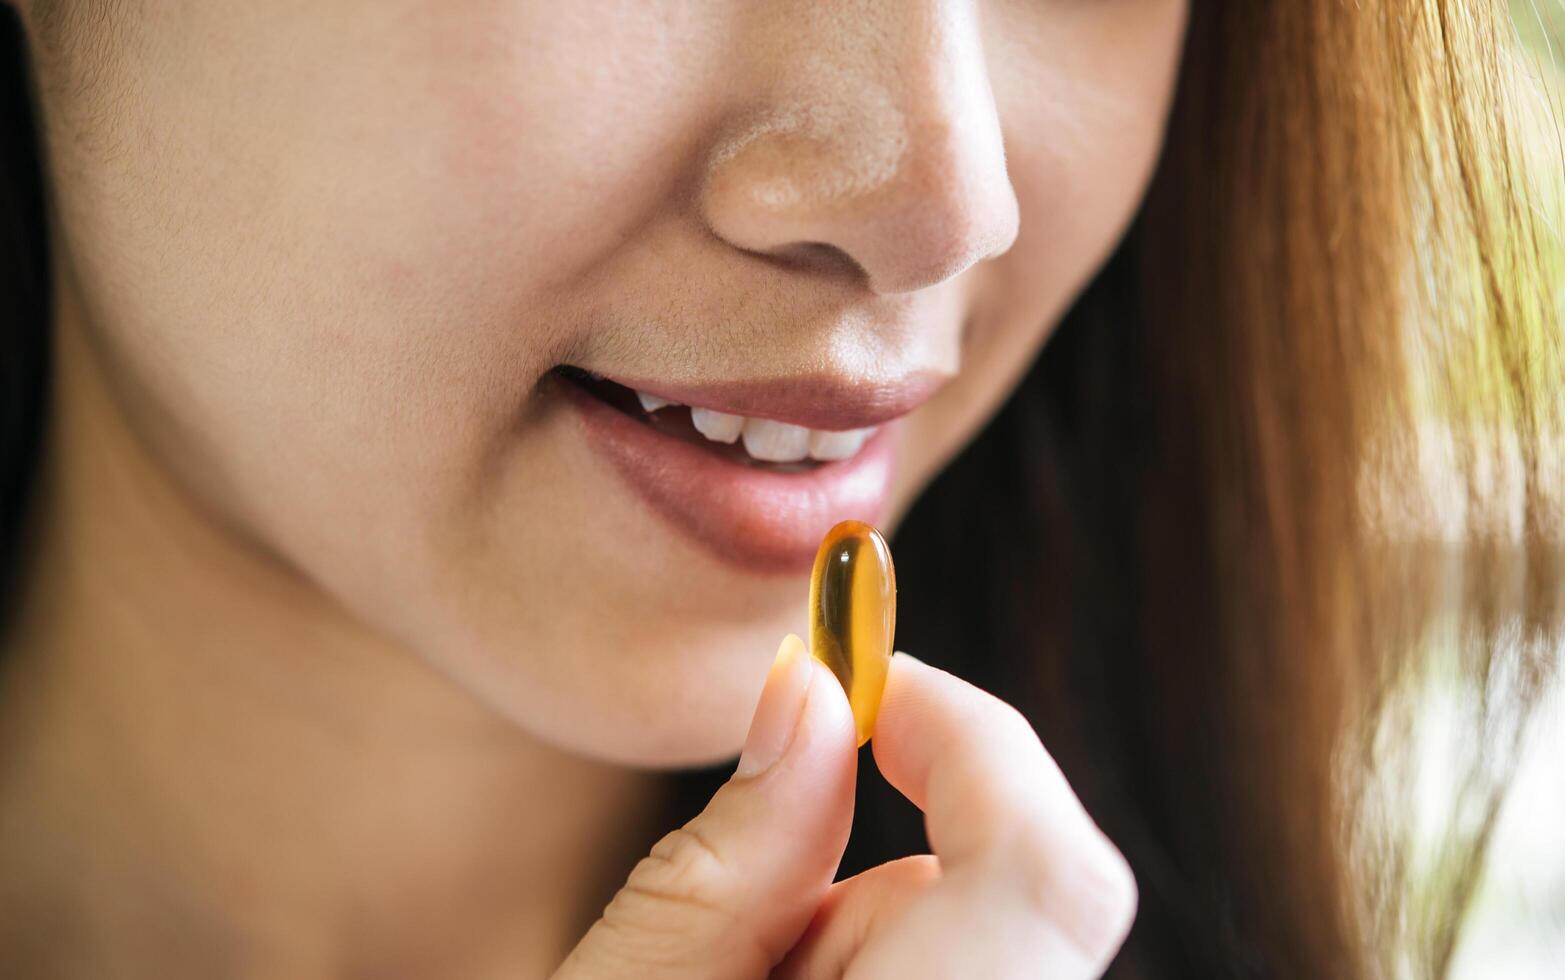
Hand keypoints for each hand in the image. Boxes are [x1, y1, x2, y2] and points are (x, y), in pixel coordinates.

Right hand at [552, 635, 1136, 978]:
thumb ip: (732, 853)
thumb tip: (807, 690)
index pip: (1042, 862)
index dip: (964, 732)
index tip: (852, 672)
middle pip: (1022, 883)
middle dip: (888, 838)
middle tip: (754, 870)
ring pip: (989, 934)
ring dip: (870, 921)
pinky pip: (971, 975)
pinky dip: (885, 964)